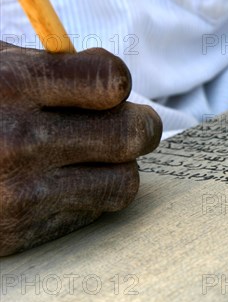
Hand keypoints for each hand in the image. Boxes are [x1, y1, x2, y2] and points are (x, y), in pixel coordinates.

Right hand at [0, 42, 161, 255]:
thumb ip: (46, 68)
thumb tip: (113, 81)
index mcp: (7, 85)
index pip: (111, 81)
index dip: (116, 80)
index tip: (108, 86)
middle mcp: (17, 141)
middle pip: (132, 134)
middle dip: (140, 125)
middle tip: (130, 123)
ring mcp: (21, 194)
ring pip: (125, 180)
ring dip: (119, 165)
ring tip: (96, 154)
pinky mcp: (22, 232)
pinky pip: (93, 211)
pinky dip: (91, 194)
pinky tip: (64, 181)